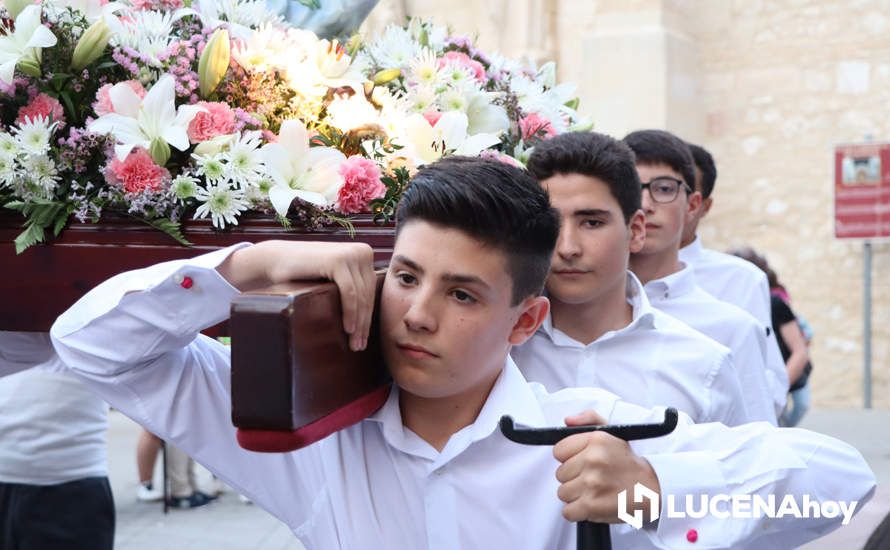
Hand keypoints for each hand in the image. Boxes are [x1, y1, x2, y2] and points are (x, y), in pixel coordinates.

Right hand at [218, 241, 375, 350]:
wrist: (276, 259)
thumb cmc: (303, 273)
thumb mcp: (335, 277)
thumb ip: (353, 285)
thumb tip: (370, 317)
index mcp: (364, 253)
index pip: (370, 291)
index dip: (368, 317)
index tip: (364, 339)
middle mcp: (362, 251)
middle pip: (367, 295)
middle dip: (364, 323)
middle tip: (359, 346)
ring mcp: (351, 254)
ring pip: (361, 297)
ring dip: (358, 323)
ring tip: (353, 343)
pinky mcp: (338, 261)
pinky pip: (350, 293)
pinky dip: (350, 313)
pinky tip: (348, 329)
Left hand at [553, 410, 660, 523]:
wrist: (653, 488)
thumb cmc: (629, 463)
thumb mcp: (613, 432)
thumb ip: (588, 419)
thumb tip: (568, 420)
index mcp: (596, 440)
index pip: (559, 451)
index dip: (569, 458)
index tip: (581, 462)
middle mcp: (593, 459)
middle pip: (560, 474)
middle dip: (574, 477)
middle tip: (592, 478)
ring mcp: (591, 483)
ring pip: (562, 493)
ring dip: (576, 495)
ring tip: (594, 491)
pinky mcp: (592, 505)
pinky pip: (568, 512)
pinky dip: (577, 512)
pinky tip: (591, 505)